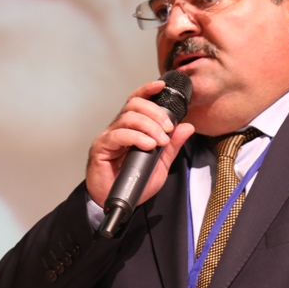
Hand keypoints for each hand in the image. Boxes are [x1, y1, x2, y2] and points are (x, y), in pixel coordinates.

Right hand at [86, 80, 195, 206]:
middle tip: (168, 129)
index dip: (148, 89)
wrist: (117, 202)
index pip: (138, 101)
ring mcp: (109, 136)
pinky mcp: (101, 147)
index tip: (162, 85)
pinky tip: (147, 145)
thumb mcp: (161, 164)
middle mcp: (120, 128)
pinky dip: (136, 137)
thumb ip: (172, 146)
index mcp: (133, 127)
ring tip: (159, 141)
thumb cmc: (136, 182)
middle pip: (135, 105)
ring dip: (149, 126)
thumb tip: (187, 127)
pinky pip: (119, 135)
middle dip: (155, 112)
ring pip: (128, 117)